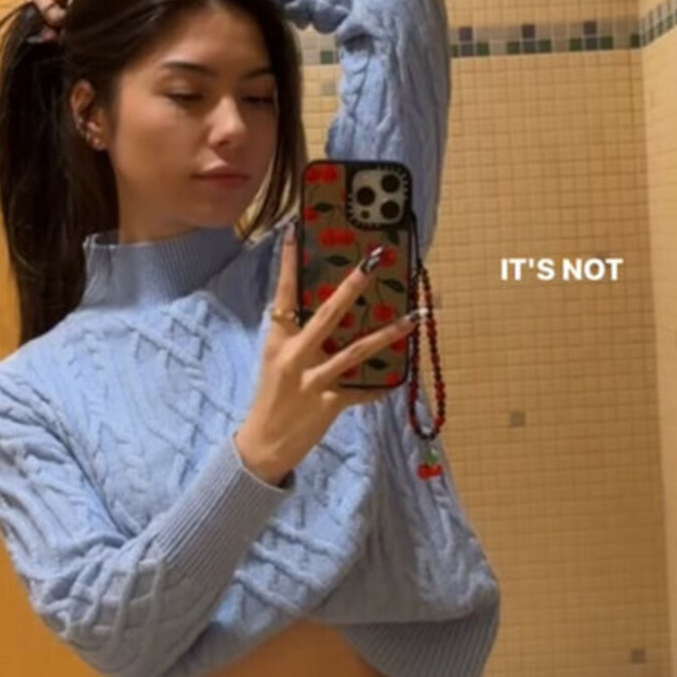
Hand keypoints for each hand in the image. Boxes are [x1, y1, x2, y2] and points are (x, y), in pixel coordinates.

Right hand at [233, 228, 419, 481]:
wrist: (264, 443)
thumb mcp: (275, 359)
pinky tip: (398, 379)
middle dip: (351, 287)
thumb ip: (293, 334)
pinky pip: (361, 390)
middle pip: (328, 314)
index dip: (289, 264)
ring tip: (412, 317)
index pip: (284, 294)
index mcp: (279, 340)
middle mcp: (296, 356)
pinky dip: (379, 386)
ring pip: (356, 351)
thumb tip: (319, 307)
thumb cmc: (271, 396)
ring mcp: (314, 381)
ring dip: (387, 333)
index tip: (295, 233)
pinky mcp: (329, 404)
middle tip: (372, 263)